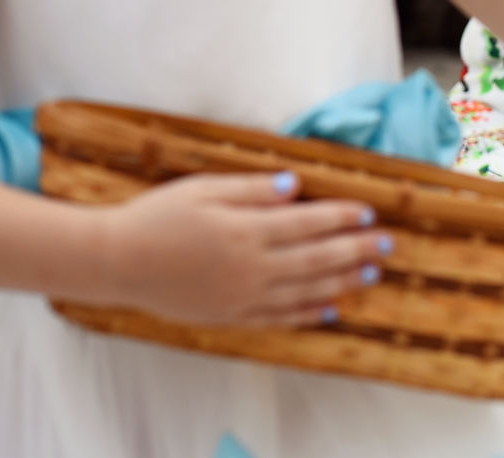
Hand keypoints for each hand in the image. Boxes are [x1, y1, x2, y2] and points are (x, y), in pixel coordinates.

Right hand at [95, 172, 386, 327]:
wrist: (115, 262)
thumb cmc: (157, 216)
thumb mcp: (204, 189)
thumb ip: (252, 189)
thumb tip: (296, 184)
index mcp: (245, 231)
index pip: (308, 223)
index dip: (341, 217)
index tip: (369, 213)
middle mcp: (250, 268)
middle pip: (316, 259)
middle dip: (356, 250)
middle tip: (388, 244)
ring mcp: (241, 296)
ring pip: (305, 291)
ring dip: (342, 282)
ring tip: (371, 274)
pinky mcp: (229, 317)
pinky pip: (278, 319)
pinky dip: (307, 315)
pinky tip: (329, 311)